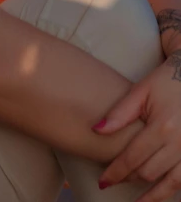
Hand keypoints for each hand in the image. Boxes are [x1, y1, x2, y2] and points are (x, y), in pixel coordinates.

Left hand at [94, 50, 180, 201]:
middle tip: (114, 180)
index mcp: (162, 126)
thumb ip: (120, 113)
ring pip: (169, 183)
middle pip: (149, 172)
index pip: (132, 157)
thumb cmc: (166, 80)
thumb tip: (96, 130)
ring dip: (151, 195)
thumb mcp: (141, 90)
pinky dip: (170, 190)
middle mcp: (179, 143)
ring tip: (136, 201)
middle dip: (129, 179)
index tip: (104, 180)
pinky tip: (159, 194)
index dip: (116, 171)